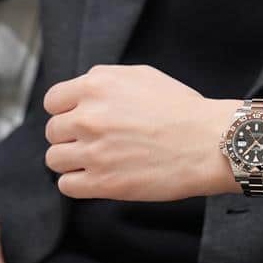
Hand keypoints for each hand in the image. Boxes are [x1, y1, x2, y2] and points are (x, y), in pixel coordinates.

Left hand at [43, 64, 262, 200]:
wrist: (209, 143)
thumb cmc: (183, 110)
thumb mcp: (142, 76)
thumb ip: (104, 80)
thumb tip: (81, 93)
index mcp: (96, 86)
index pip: (53, 101)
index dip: (66, 110)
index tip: (78, 119)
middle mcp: (88, 117)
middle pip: (53, 131)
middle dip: (70, 136)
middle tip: (95, 141)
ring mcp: (93, 151)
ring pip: (54, 159)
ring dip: (72, 161)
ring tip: (97, 161)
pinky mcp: (102, 183)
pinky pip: (66, 186)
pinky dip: (78, 183)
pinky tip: (98, 177)